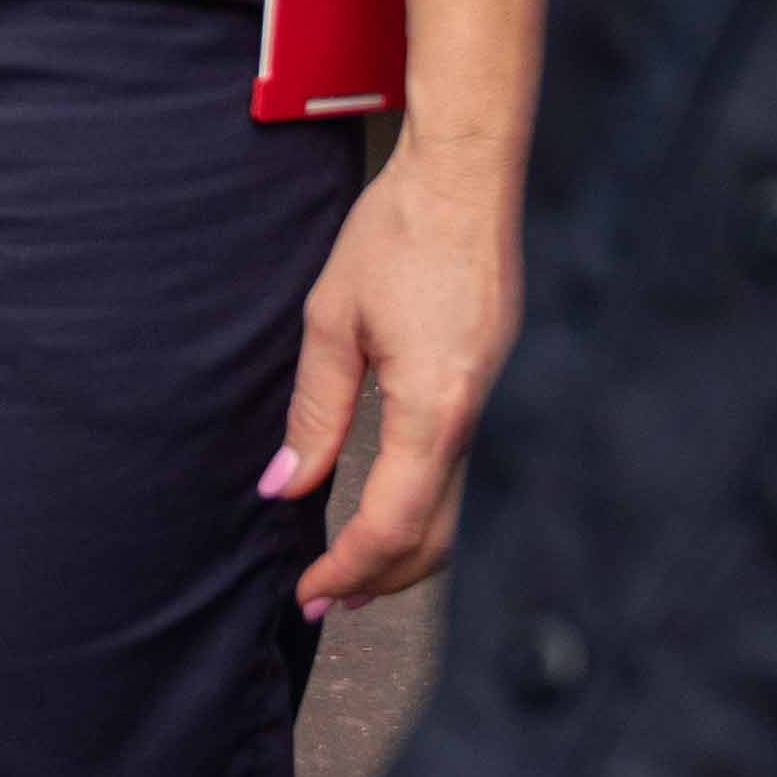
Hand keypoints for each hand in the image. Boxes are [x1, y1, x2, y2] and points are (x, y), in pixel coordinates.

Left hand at [269, 135, 518, 613]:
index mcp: (434, 408)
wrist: (465, 179)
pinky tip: (386, 505)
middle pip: (435, 537)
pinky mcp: (489, 386)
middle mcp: (474, 418)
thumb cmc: (397, 233)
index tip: (308, 591)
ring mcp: (490, 404)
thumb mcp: (332, 320)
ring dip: (402, 550)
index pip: (393, 524)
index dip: (349, 569)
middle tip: (323, 597)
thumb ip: (314, 411)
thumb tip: (285, 484)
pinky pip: (460, 470)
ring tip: (349, 568)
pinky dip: (422, 507)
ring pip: (455, 510)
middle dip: (379, 579)